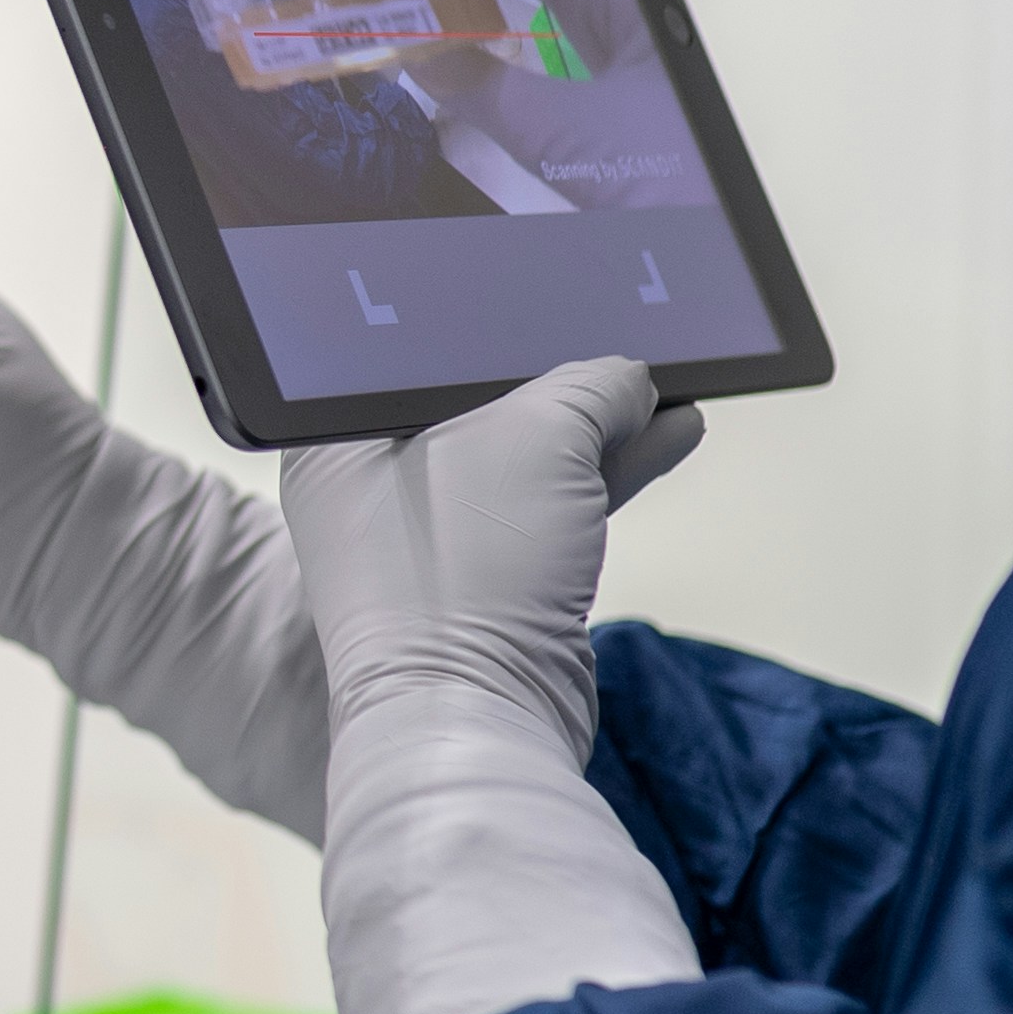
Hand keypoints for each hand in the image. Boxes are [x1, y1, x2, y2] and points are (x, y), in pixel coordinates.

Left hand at [281, 358, 702, 749]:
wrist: (479, 724)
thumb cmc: (463, 577)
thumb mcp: (536, 438)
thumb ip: (589, 388)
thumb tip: (631, 378)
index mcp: (342, 435)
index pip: (416, 350)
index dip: (486, 316)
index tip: (549, 289)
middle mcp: (377, 485)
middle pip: (478, 400)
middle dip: (557, 368)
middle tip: (622, 323)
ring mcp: (438, 539)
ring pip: (527, 454)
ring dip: (600, 420)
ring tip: (670, 381)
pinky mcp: (493, 581)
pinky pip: (555, 503)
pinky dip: (609, 468)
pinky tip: (668, 431)